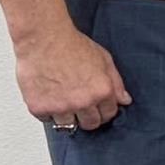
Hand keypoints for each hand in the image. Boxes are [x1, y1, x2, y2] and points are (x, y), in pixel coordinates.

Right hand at [14, 23, 129, 131]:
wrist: (43, 39)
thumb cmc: (71, 45)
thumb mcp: (104, 59)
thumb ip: (116, 82)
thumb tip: (124, 100)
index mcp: (102, 91)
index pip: (109, 114)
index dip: (104, 111)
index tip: (98, 108)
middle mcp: (83, 102)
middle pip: (91, 124)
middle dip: (88, 117)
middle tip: (80, 106)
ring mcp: (61, 107)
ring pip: (68, 125)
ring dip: (67, 116)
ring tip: (62, 100)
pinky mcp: (40, 108)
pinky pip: (46, 120)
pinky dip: (47, 112)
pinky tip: (48, 97)